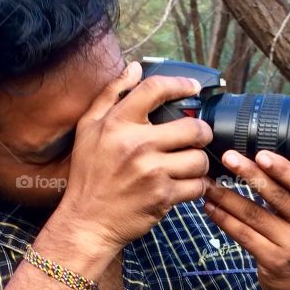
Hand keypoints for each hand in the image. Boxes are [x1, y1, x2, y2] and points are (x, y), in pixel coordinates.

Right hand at [48, 61, 213, 252]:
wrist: (87, 221)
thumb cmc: (89, 174)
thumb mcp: (88, 129)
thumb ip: (111, 95)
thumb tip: (134, 68)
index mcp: (117, 124)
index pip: (155, 90)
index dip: (181, 84)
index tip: (194, 87)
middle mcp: (136, 145)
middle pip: (193, 127)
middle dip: (201, 132)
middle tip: (196, 137)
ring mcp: (152, 172)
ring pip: (199, 159)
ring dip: (198, 162)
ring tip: (188, 165)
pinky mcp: (163, 197)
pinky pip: (197, 186)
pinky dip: (196, 186)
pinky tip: (185, 185)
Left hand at [201, 149, 289, 289]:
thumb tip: (255, 161)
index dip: (284, 169)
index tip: (262, 154)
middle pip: (277, 197)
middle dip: (250, 174)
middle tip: (228, 158)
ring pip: (255, 215)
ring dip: (228, 197)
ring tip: (210, 184)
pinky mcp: (273, 261)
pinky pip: (244, 235)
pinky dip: (224, 219)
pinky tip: (211, 208)